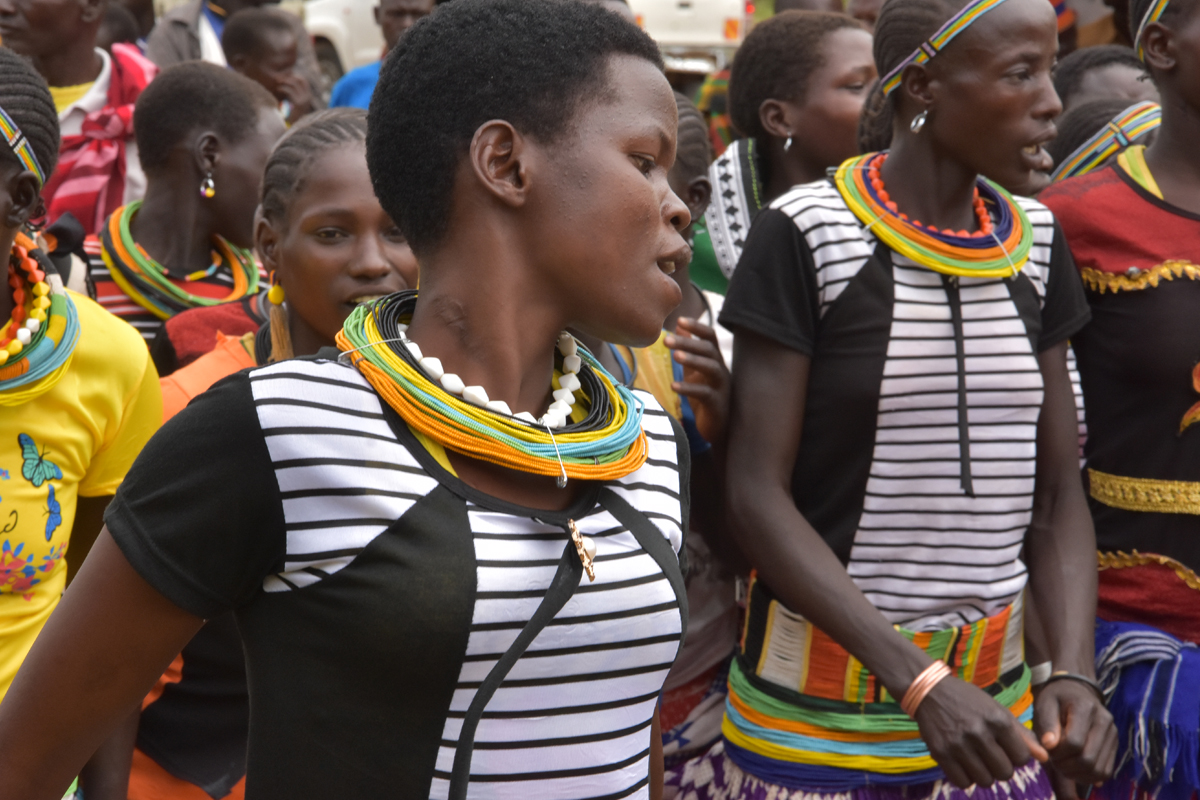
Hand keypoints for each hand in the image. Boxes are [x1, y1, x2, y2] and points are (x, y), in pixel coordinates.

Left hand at [276, 72, 313, 122]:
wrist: (292, 127)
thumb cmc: (291, 115)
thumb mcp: (294, 103)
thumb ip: (294, 94)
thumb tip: (288, 82)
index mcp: (308, 96)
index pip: (304, 80)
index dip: (294, 76)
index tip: (285, 77)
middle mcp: (308, 97)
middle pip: (300, 79)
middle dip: (289, 76)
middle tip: (280, 78)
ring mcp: (304, 100)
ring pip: (295, 83)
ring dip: (285, 81)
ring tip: (278, 82)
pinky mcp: (298, 103)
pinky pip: (290, 90)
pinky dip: (283, 88)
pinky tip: (278, 89)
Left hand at [665, 317, 729, 445]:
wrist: (718, 428)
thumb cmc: (706, 396)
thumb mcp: (694, 370)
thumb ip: (688, 350)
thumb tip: (678, 326)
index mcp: (715, 360)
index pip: (710, 337)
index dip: (697, 327)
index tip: (679, 320)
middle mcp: (721, 370)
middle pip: (709, 350)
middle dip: (689, 343)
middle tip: (666, 340)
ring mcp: (722, 387)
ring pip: (711, 368)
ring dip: (693, 361)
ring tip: (674, 357)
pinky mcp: (717, 404)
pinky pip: (705, 393)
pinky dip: (689, 388)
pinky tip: (674, 386)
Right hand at [915, 676, 1048, 788]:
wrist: (930, 691)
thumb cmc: (968, 700)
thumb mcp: (997, 710)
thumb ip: (1021, 734)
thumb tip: (1044, 758)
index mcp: (998, 720)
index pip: (1022, 757)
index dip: (1017, 756)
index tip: (1006, 749)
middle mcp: (979, 732)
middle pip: (1005, 773)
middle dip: (1001, 768)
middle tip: (991, 756)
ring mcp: (958, 744)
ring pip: (985, 781)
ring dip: (984, 774)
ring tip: (977, 760)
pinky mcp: (940, 753)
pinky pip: (962, 782)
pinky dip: (965, 778)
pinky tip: (963, 764)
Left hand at [1033, 679, 1116, 791]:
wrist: (1076, 691)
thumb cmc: (1056, 698)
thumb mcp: (1045, 704)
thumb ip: (1046, 724)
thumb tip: (1050, 746)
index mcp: (1086, 707)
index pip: (1074, 743)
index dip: (1057, 752)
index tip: (1047, 748)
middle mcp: (1105, 721)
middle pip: (1088, 760)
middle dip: (1066, 766)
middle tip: (1054, 760)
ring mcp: (1113, 734)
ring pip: (1098, 770)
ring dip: (1077, 774)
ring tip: (1063, 764)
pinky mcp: (1115, 746)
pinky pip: (1106, 772)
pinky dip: (1089, 777)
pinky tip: (1074, 769)